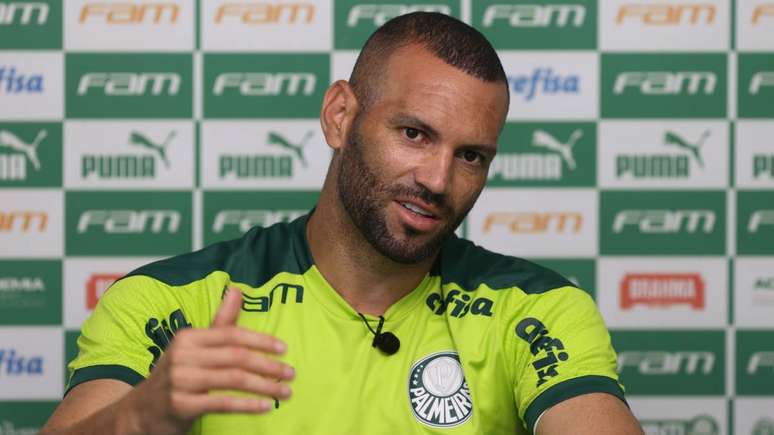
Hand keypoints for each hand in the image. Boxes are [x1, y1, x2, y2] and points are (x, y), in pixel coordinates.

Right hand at [129, 288, 293, 434]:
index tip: (284, 349)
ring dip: (264, 386)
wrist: (141, 412)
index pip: (232, 334)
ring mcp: (180, 380)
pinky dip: (247, 405)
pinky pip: (222, 403)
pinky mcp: (180, 405)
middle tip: (291, 373)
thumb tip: (237, 289)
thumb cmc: (177, 375)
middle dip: (268, 365)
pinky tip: (265, 407)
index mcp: (188, 337)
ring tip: (284, 392)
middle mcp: (182, 356)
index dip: (261, 341)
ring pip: (233, 379)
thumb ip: (219, 322)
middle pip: (236, 357)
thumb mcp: (194, 347)